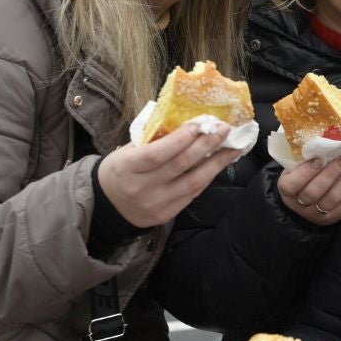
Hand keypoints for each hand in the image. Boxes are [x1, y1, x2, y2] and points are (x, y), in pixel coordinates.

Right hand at [97, 123, 242, 226]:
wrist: (108, 205)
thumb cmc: (120, 170)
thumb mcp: (126, 151)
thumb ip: (152, 141)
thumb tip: (186, 125)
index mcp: (127, 167)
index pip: (157, 154)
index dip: (180, 140)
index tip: (199, 125)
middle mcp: (142, 188)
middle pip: (180, 165)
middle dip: (206, 145)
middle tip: (223, 130)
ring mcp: (155, 204)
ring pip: (193, 182)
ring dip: (216, 163)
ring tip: (232, 148)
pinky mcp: (166, 215)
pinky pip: (192, 194)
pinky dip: (207, 177)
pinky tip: (218, 165)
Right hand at [277, 157, 340, 225]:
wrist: (305, 196)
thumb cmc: (301, 174)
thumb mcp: (295, 166)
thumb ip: (304, 158)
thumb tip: (324, 143)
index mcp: (286, 191)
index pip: (292, 185)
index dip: (306, 172)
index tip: (319, 159)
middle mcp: (299, 205)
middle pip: (314, 192)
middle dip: (331, 174)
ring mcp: (316, 214)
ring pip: (332, 199)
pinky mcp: (332, 218)